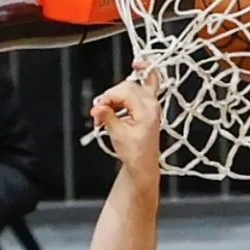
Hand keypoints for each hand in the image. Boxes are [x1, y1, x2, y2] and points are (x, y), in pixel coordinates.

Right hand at [91, 62, 161, 180]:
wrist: (143, 164)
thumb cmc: (135, 153)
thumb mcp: (118, 134)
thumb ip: (107, 116)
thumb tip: (97, 106)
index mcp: (147, 110)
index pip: (124, 91)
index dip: (108, 97)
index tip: (98, 109)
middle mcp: (152, 104)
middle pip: (128, 85)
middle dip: (111, 95)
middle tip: (100, 111)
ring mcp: (152, 105)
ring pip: (133, 85)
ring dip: (116, 95)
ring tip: (106, 112)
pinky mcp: (148, 107)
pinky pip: (142, 87)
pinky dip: (124, 92)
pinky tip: (115, 104)